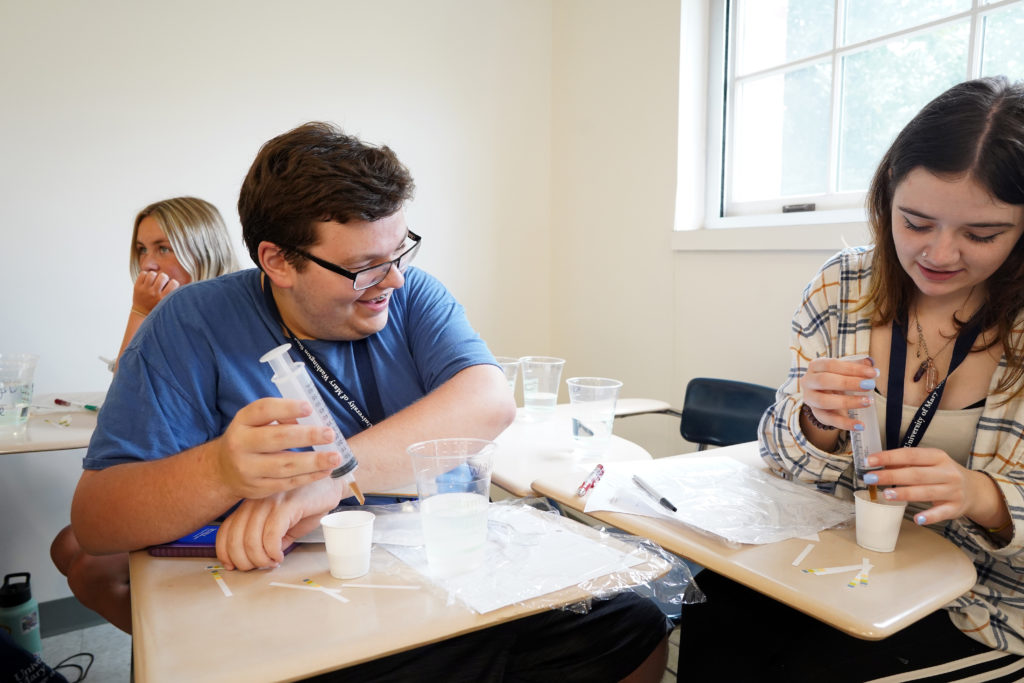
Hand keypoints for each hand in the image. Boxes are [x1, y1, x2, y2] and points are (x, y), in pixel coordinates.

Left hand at [132, 270, 180, 313]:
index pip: (174, 283)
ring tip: (154, 282)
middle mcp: (154, 294)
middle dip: (164, 278)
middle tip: (162, 284)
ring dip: (155, 276)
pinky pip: (143, 273)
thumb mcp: (168, 304)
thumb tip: (187, 288)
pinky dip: (146, 275)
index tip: (170, 287)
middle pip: (163, 276)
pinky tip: (148, 281)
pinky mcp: (137, 287)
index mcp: (164, 298)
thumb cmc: (159, 306)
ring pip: (152, 273)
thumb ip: (175, 295)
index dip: (173, 283)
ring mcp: (144, 290)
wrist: (141, 313)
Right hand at [210, 398, 341, 500]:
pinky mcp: (258, 488)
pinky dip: (309, 477)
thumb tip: (307, 418)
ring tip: (335, 457)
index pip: (263, 410)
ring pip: (284, 465)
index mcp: (242, 421)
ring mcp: (248, 469)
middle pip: (277, 439)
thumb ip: (277, 417)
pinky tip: (325, 471)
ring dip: (313, 461)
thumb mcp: (254, 422)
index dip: (287, 408)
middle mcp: (240, 444)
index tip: (310, 407)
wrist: (223, 471)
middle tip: (330, 434)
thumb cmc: (249, 439)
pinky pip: (287, 483)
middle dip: (307, 436)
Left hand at [215, 478, 340, 570]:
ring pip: (252, 540)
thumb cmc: (308, 501)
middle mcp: (256, 501)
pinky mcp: (287, 504)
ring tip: (272, 562)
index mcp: (250, 504)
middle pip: (236, 539)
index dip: (225, 552)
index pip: (226, 531)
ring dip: (260, 559)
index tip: (233, 565)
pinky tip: (279, 555)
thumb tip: (258, 558)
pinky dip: (272, 552)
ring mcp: (271, 501)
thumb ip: (267, 537)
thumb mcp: (281, 521)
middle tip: (258, 567)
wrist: (331, 483)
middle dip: (245, 561)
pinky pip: (271, 536)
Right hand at [800, 356, 879, 431]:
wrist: (824, 394)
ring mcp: (810, 399)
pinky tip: (860, 425)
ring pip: (824, 401)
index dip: (852, 368)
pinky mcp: (817, 414)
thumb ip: (856, 366)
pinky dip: (845, 423)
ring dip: (848, 402)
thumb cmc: (835, 378)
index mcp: (815, 366)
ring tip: (867, 401)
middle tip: (869, 385)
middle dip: (849, 383)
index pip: (831, 365)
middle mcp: (808, 382)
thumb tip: (870, 363)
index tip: (872, 372)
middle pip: (824, 381)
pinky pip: (829, 420)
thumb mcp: (844, 370)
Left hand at [864, 448, 997, 525]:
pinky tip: (917, 518)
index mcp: (938, 457)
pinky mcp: (956, 508)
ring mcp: (953, 491)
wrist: (975, 490)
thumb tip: (880, 464)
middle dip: (891, 476)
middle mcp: (947, 472)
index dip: (889, 457)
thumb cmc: (943, 474)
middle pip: (916, 474)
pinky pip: (941, 512)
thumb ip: (907, 463)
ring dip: (905, 493)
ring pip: (926, 492)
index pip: (911, 454)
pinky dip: (930, 516)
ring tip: (885, 494)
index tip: (869, 460)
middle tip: (870, 478)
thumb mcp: (930, 463)